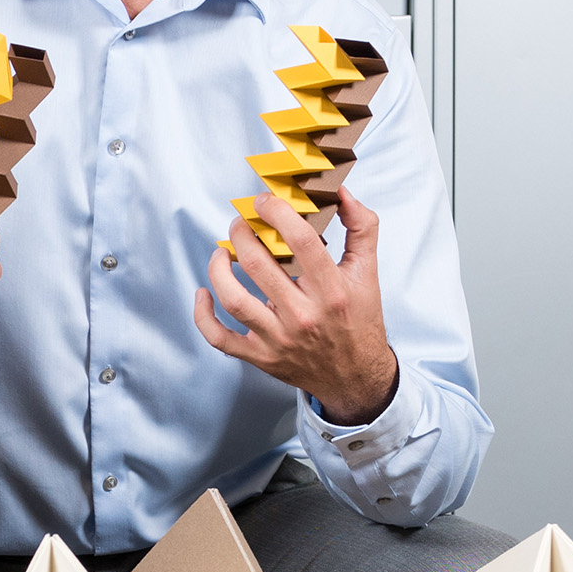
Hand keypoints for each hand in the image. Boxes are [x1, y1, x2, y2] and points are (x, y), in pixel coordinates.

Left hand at [196, 186, 399, 423]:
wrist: (356, 377)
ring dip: (218, 268)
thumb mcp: (368, 273)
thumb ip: (361, 228)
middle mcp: (304, 316)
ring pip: (234, 299)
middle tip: (241, 223)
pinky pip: (220, 338)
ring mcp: (279, 339)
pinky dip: (203, 315)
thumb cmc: (359, 320)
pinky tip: (203, 292)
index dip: (277, 213)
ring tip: (221, 252)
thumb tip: (342, 194)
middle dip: (241, 234)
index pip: (301, 242)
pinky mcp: (261, 357)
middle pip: (258, 265)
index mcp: (333, 291)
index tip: (264, 201)